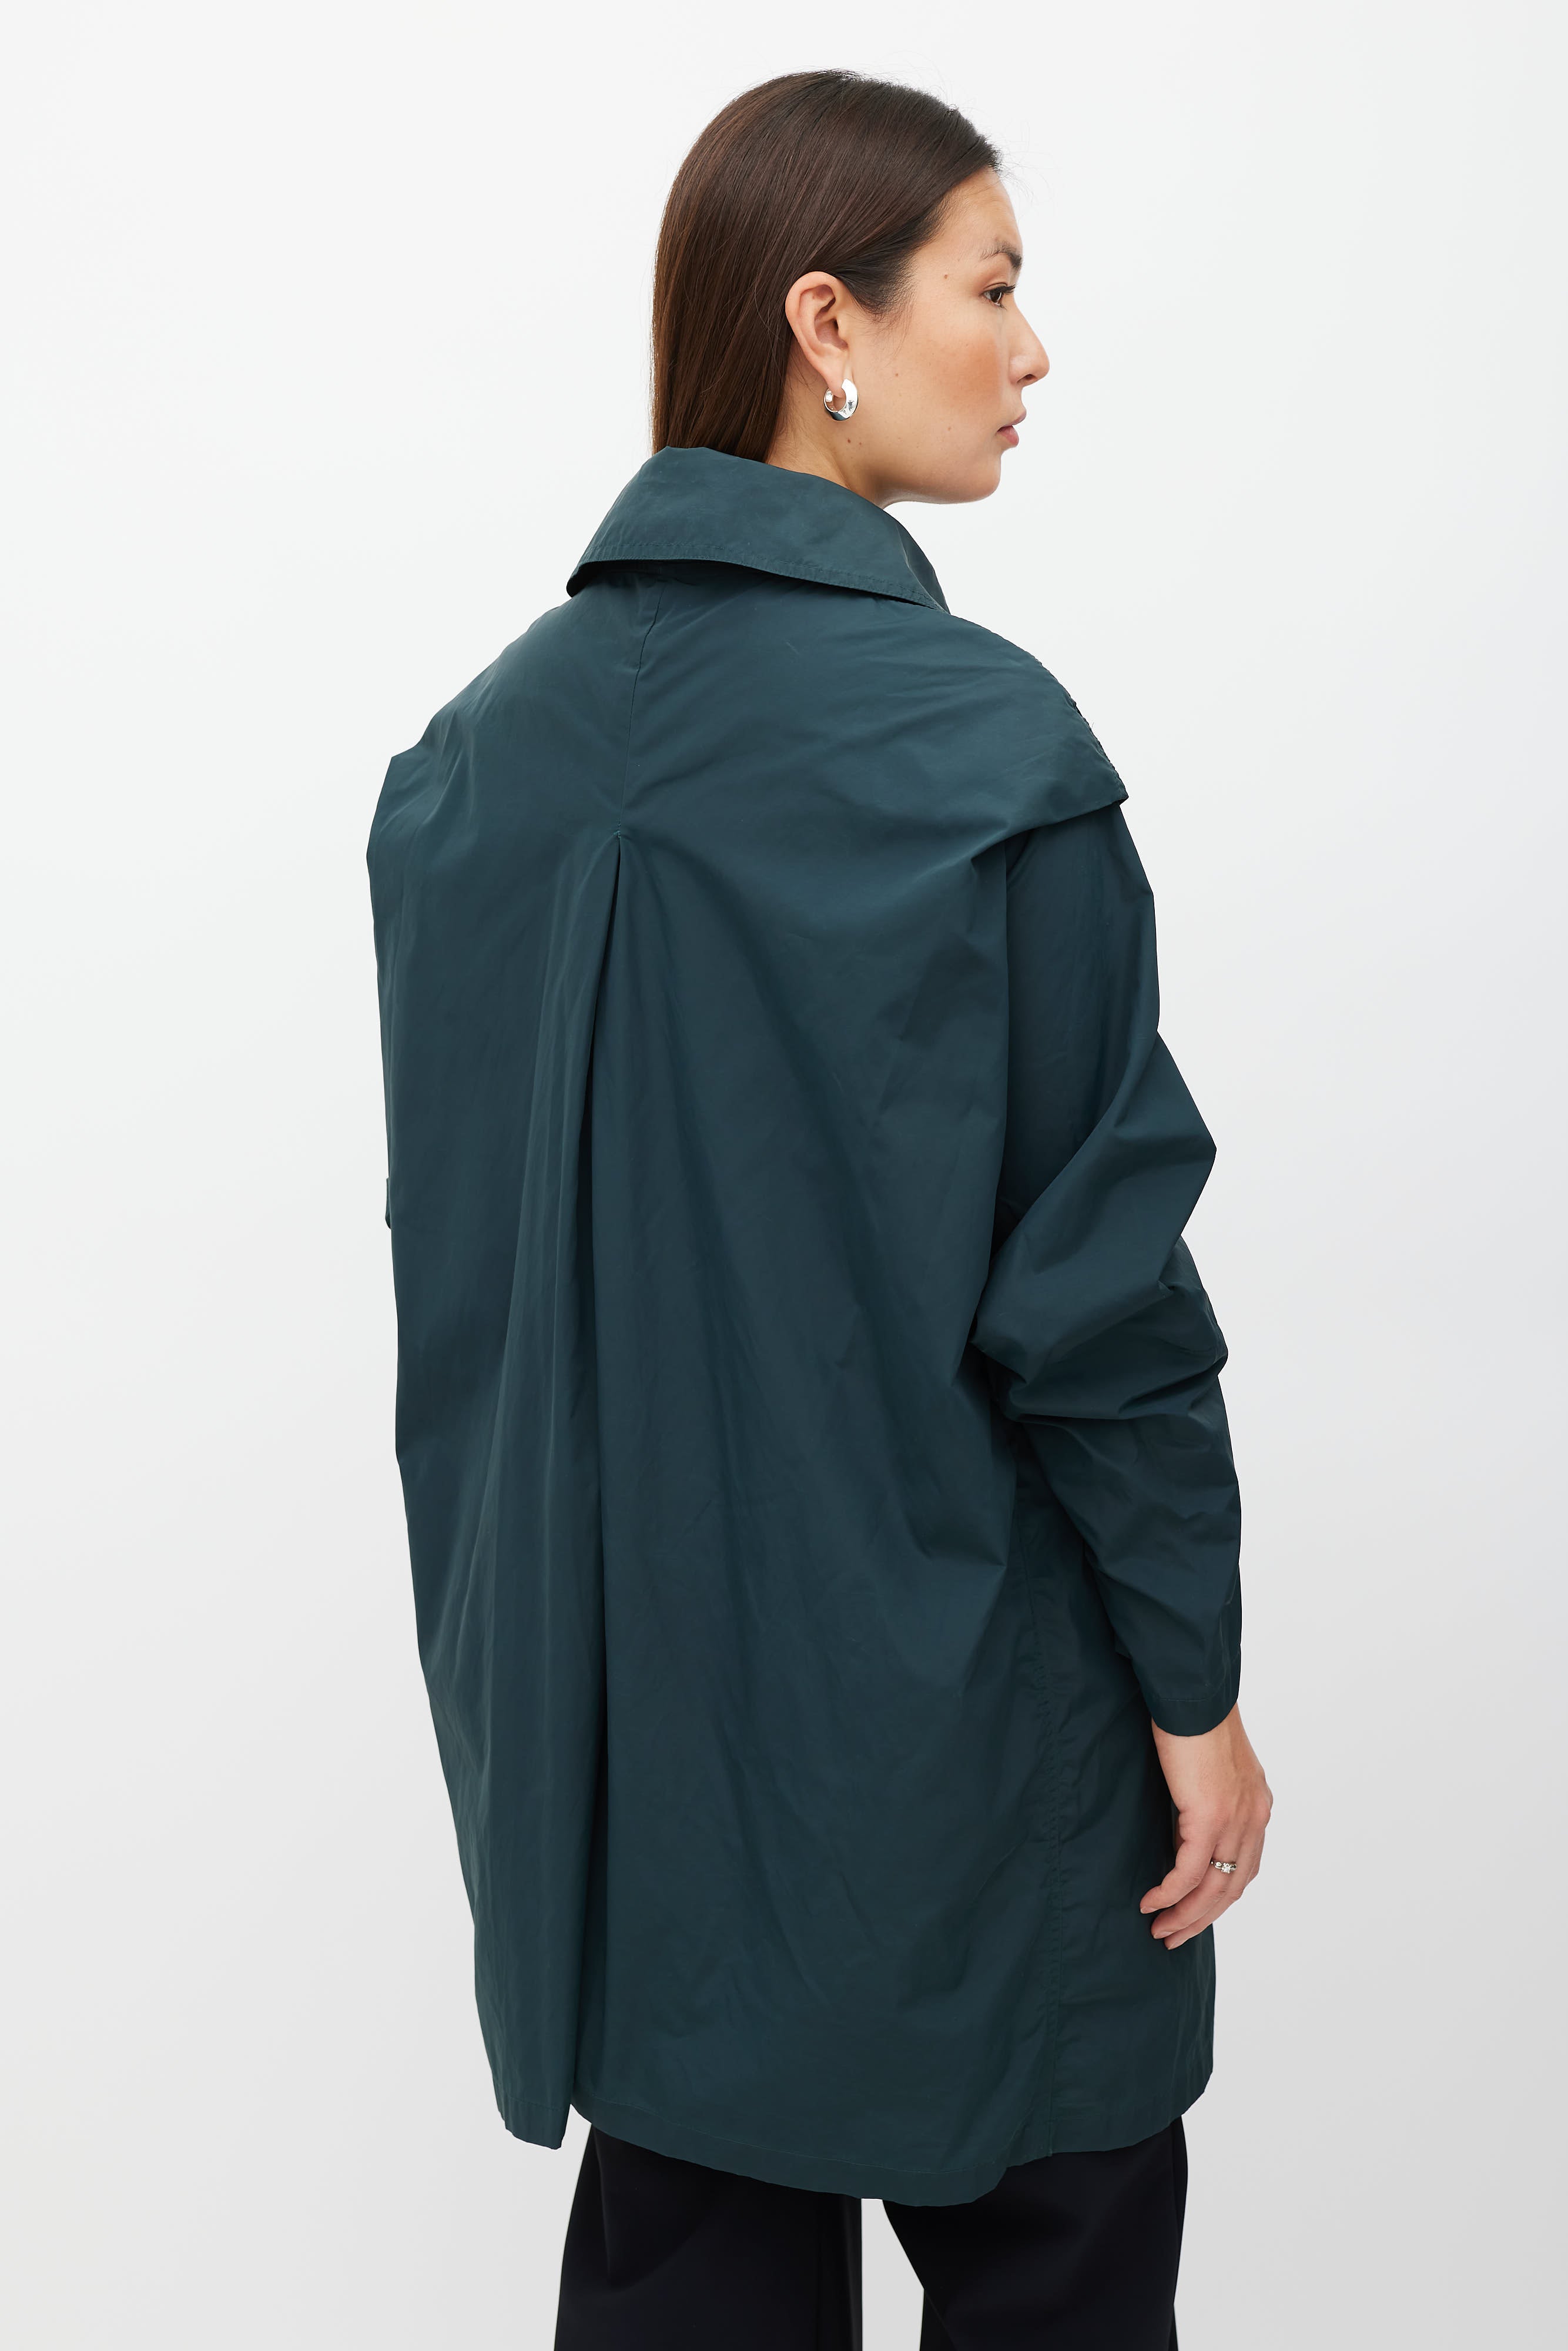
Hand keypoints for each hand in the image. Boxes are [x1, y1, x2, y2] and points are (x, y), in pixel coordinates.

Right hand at [1140, 1703, 1271, 1950]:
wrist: (1193, 1692)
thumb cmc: (1193, 1716)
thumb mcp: (1209, 1763)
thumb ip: (1206, 1794)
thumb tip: (1184, 1820)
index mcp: (1256, 1804)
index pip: (1244, 1867)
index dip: (1218, 1897)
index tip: (1192, 1913)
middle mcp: (1253, 1817)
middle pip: (1232, 1888)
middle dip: (1202, 1918)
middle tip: (1173, 1937)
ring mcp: (1235, 1819)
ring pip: (1213, 1889)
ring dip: (1185, 1916)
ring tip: (1160, 1931)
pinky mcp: (1209, 1816)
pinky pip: (1189, 1872)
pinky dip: (1169, 1893)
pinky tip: (1151, 1903)